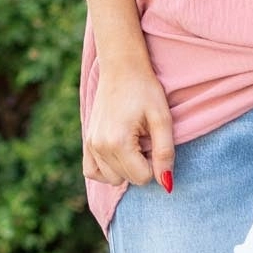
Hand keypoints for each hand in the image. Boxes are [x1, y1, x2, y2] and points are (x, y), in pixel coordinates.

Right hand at [85, 57, 176, 190]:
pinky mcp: (86, 141)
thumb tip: (166, 184)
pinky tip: (118, 154)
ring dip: (126, 168)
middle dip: (142, 165)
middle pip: (128, 180)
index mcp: (118, 142)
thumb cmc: (145, 90)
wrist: (121, 67)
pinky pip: (92, 172)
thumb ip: (165, 153)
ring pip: (112, 179)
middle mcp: (99, 146)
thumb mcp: (162, 119)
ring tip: (133, 143)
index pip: (143, 178)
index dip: (155, 163)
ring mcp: (90, 145)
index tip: (154, 141)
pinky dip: (107, 170)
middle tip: (145, 138)